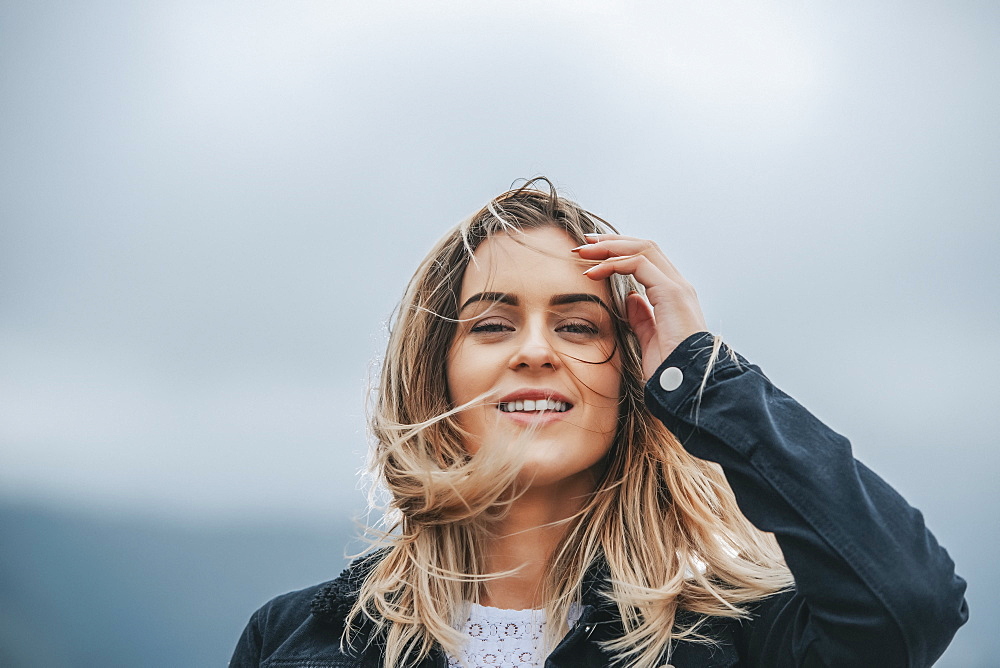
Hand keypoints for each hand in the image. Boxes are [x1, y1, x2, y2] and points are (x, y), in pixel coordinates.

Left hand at [574, 234, 707, 380]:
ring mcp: (677, 287)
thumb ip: (642, 317)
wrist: (687, 384)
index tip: (592, 257)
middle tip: (584, 245)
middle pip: (644, 247)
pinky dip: (613, 263)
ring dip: (610, 247)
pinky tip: (594, 272)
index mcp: (673, 295)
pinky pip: (639, 264)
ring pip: (642, 249)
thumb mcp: (649, 339)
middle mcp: (678, 286)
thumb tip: (630, 298)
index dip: (619, 253)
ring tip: (583, 252)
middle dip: (612, 242)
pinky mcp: (671, 293)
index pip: (646, 260)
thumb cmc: (669, 369)